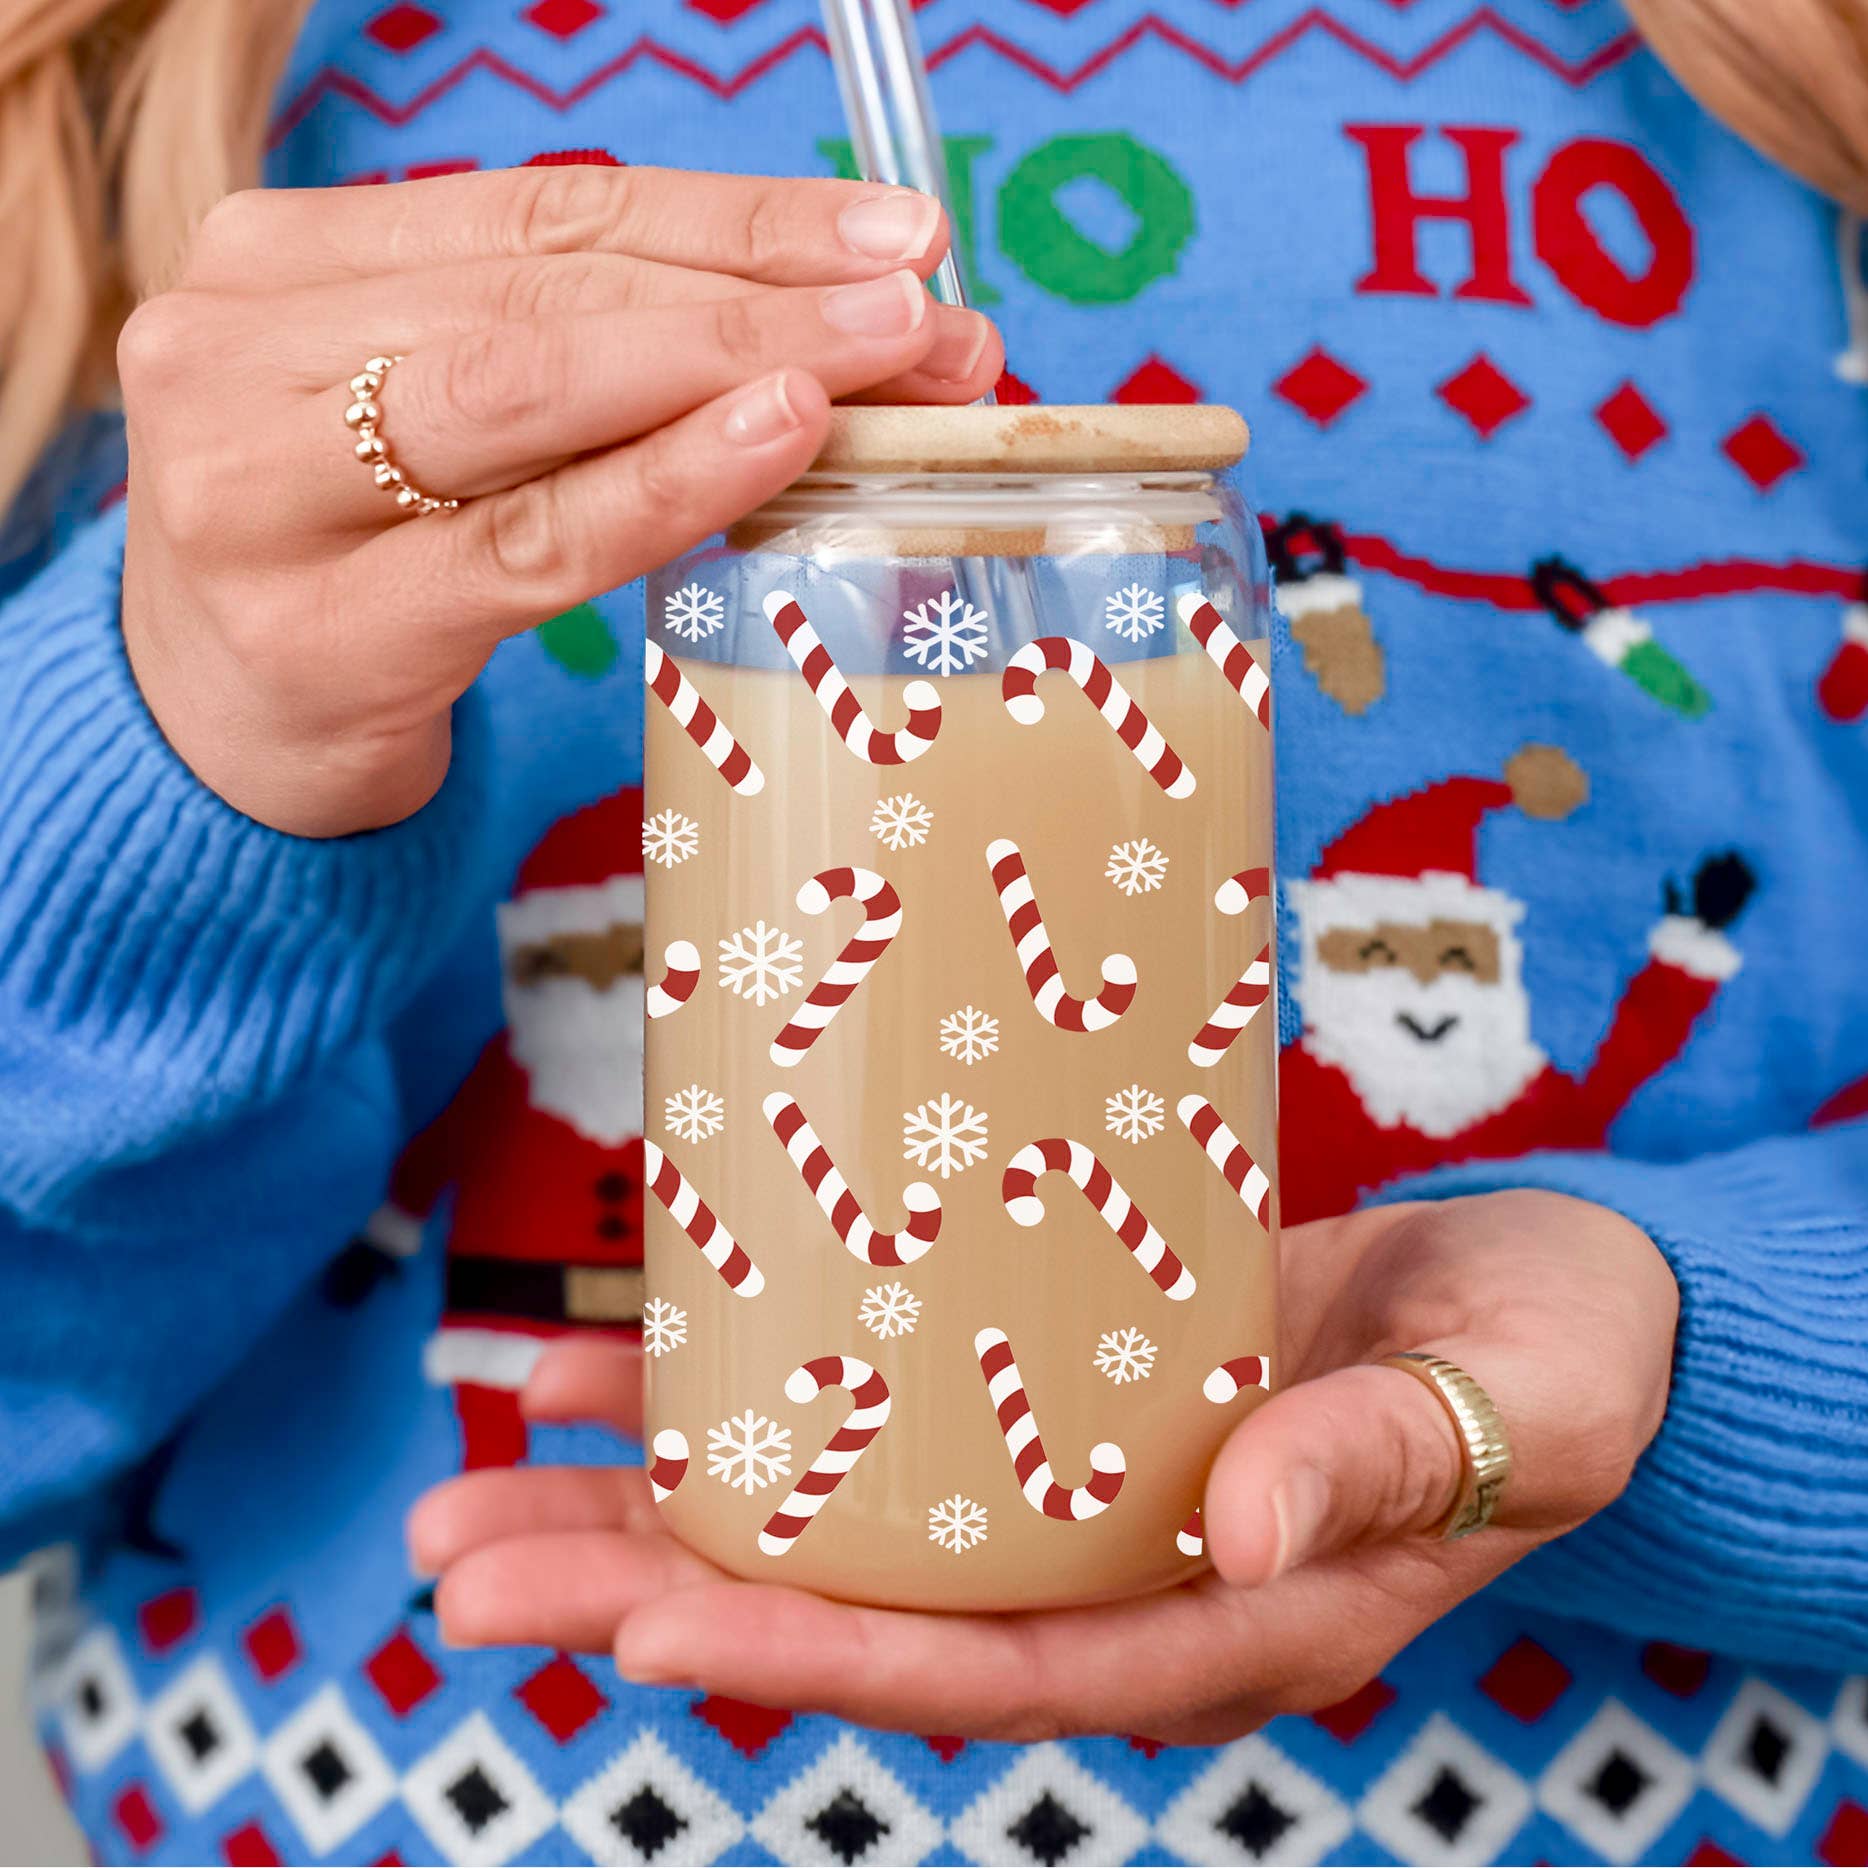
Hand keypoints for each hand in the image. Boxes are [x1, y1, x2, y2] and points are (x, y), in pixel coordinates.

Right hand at [119, 166, 999, 835]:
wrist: (213, 734)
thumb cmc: (354, 561)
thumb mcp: (434, 427)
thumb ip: (577, 365)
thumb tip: (834, 339)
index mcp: (280, 261)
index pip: (548, 214)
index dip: (736, 217)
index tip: (894, 236)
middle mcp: (242, 347)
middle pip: (554, 292)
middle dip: (763, 295)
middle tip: (926, 314)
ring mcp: (261, 488)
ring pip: (534, 392)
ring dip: (734, 362)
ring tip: (889, 362)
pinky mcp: (322, 627)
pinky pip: (527, 542)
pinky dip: (662, 483)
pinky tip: (777, 435)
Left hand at [408, 1190, 1676, 1741]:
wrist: (1543, 1302)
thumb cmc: (1549, 1366)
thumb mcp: (1506, 1408)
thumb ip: (1384, 1466)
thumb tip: (1248, 1539)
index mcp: (1218, 1622)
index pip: (991, 1667)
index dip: (817, 1659)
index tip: (647, 1642)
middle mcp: (1110, 1571)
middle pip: (859, 1609)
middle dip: (655, 1600)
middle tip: (464, 1575)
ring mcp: (1063, 1482)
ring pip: (836, 1516)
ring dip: (651, 1505)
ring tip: (474, 1489)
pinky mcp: (1043, 1383)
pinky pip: (879, 1396)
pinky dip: (745, 1382)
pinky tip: (612, 1363)